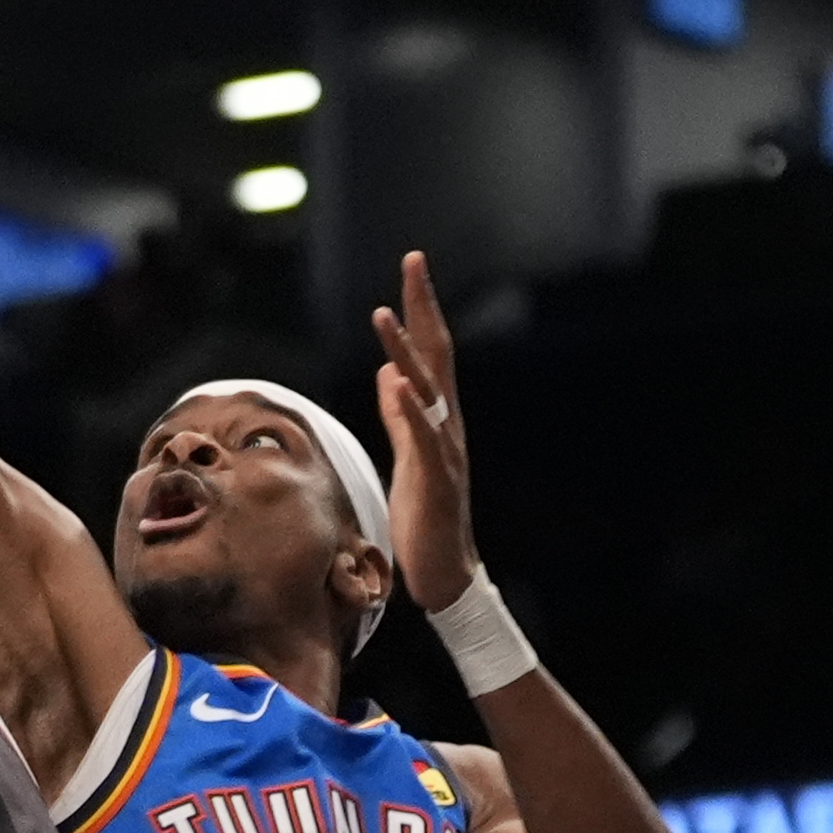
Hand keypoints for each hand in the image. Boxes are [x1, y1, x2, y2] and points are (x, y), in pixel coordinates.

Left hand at [368, 247, 475, 608]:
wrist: (445, 572)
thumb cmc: (424, 515)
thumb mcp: (406, 455)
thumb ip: (398, 415)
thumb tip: (388, 374)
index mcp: (437, 418)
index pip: (431, 351)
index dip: (420, 308)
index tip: (412, 265)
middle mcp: (446, 425)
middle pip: (437, 354)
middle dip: (424, 306)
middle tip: (413, 260)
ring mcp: (445, 450)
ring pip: (427, 389)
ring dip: (406, 349)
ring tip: (386, 312)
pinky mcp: (437, 479)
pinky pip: (423, 437)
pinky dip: (408, 407)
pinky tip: (395, 380)